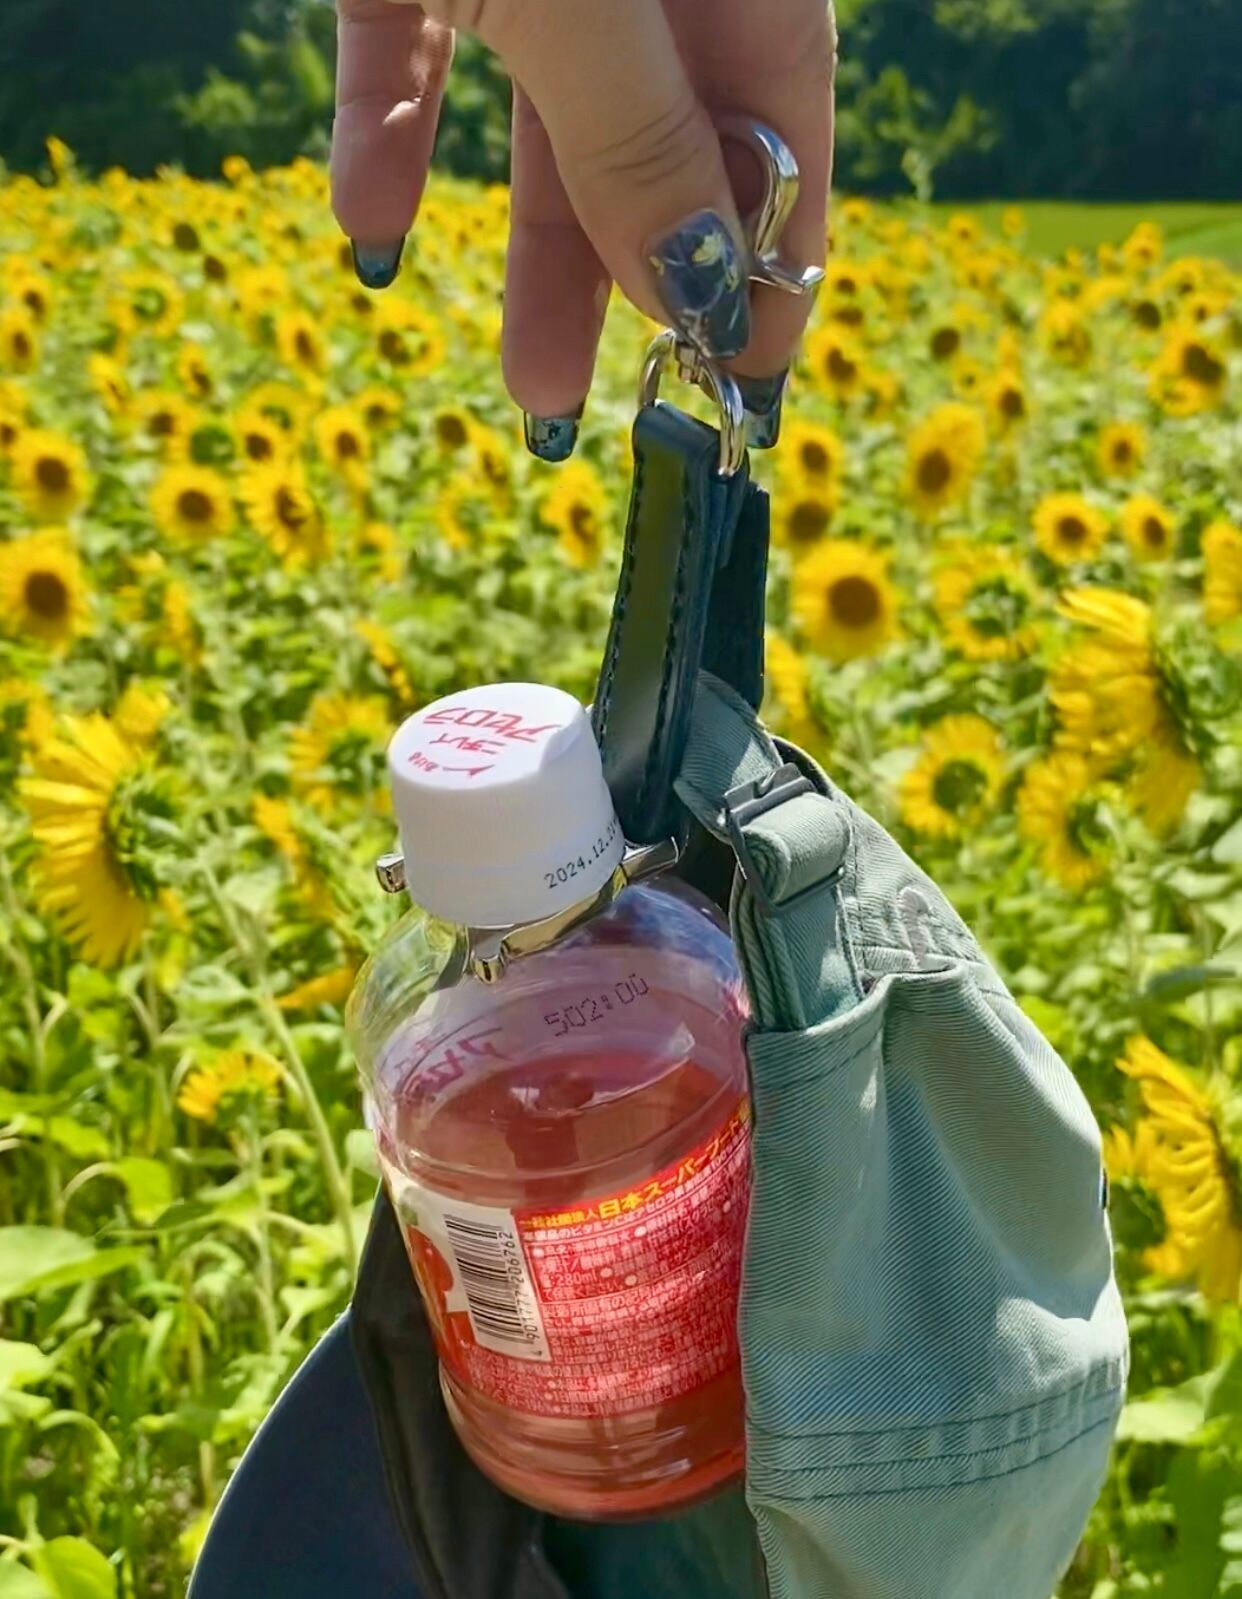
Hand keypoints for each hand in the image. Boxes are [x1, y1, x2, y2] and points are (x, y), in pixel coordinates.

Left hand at [331, 0, 834, 457]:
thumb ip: (636, 129)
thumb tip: (705, 289)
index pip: (780, 125)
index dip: (770, 259)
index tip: (751, 380)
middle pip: (657, 145)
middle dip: (629, 288)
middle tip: (628, 410)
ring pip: (539, 122)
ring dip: (529, 257)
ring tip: (527, 385)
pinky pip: (409, 45)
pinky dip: (391, 138)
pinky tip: (368, 226)